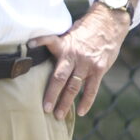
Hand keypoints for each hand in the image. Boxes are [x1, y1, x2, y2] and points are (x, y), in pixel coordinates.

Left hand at [31, 3, 130, 118]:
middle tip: (45, 109)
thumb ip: (58, 45)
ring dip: (66, 103)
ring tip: (58, 115)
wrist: (109, 24)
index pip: (49, 42)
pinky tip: (81, 112)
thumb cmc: (86, 30)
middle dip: (52, 95)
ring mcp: (87, 64)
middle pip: (60, 77)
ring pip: (74, 87)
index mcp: (65, 45)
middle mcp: (75, 56)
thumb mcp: (69, 33)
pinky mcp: (99, 69)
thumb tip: (37, 49)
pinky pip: (92, 89)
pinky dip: (86, 101)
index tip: (29, 45)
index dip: (39, 42)